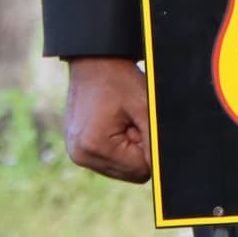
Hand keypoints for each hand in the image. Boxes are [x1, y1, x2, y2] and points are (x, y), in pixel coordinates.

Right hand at [63, 56, 151, 183]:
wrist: (93, 62)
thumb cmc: (118, 79)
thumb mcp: (144, 107)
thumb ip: (154, 142)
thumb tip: (161, 169)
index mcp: (94, 146)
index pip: (139, 170)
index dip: (148, 148)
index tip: (138, 123)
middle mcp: (81, 155)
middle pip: (129, 174)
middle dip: (137, 150)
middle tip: (129, 121)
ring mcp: (76, 154)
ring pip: (120, 169)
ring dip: (126, 149)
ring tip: (120, 121)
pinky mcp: (77, 150)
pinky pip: (108, 161)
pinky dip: (116, 147)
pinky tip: (110, 124)